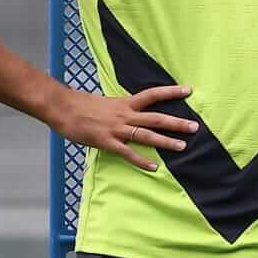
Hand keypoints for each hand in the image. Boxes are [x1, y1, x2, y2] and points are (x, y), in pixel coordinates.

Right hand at [54, 84, 197, 170]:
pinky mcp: (107, 142)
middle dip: (177, 123)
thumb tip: (132, 112)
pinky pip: (128, 153)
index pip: (153, 94)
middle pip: (156, 117)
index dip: (171, 92)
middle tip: (195, 127)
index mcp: (125, 103)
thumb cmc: (82, 105)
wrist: (62, 108)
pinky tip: (154, 167)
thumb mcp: (107, 103)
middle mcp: (125, 115)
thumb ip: (121, 109)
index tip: (188, 90)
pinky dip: (141, 160)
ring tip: (183, 146)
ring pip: (146, 135)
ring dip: (166, 141)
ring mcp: (117, 129)